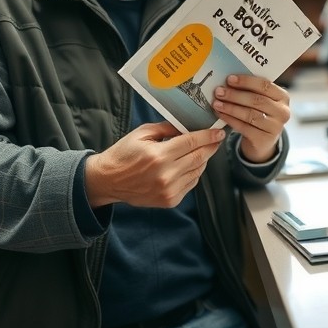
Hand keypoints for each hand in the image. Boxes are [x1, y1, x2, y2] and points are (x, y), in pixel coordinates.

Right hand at [85, 122, 224, 208]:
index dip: (208, 136)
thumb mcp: (142, 133)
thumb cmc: (124, 154)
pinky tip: (188, 165)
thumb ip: (167, 128)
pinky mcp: (169, 200)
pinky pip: (191, 184)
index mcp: (158, 155)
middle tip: (217, 139)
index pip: (192, 143)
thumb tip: (188, 126)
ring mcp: (169, 190)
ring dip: (203, 159)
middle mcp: (166, 175)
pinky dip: (194, 173)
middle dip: (211, 146)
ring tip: (200, 150)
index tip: (219, 132)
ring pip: (198, 171)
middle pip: (199, 157)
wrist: (108, 181)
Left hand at [213, 74, 289, 162]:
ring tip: (217, 103)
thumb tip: (229, 81)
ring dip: (230, 108)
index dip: (246, 81)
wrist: (263, 140)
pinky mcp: (264, 140)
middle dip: (235, 95)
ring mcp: (275, 127)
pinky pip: (244, 127)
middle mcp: (283, 112)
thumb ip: (251, 90)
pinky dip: (230, 119)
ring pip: (249, 114)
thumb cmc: (260, 113)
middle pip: (256, 100)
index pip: (265, 85)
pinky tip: (220, 114)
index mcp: (283, 97)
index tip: (229, 79)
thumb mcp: (261, 100)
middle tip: (219, 91)